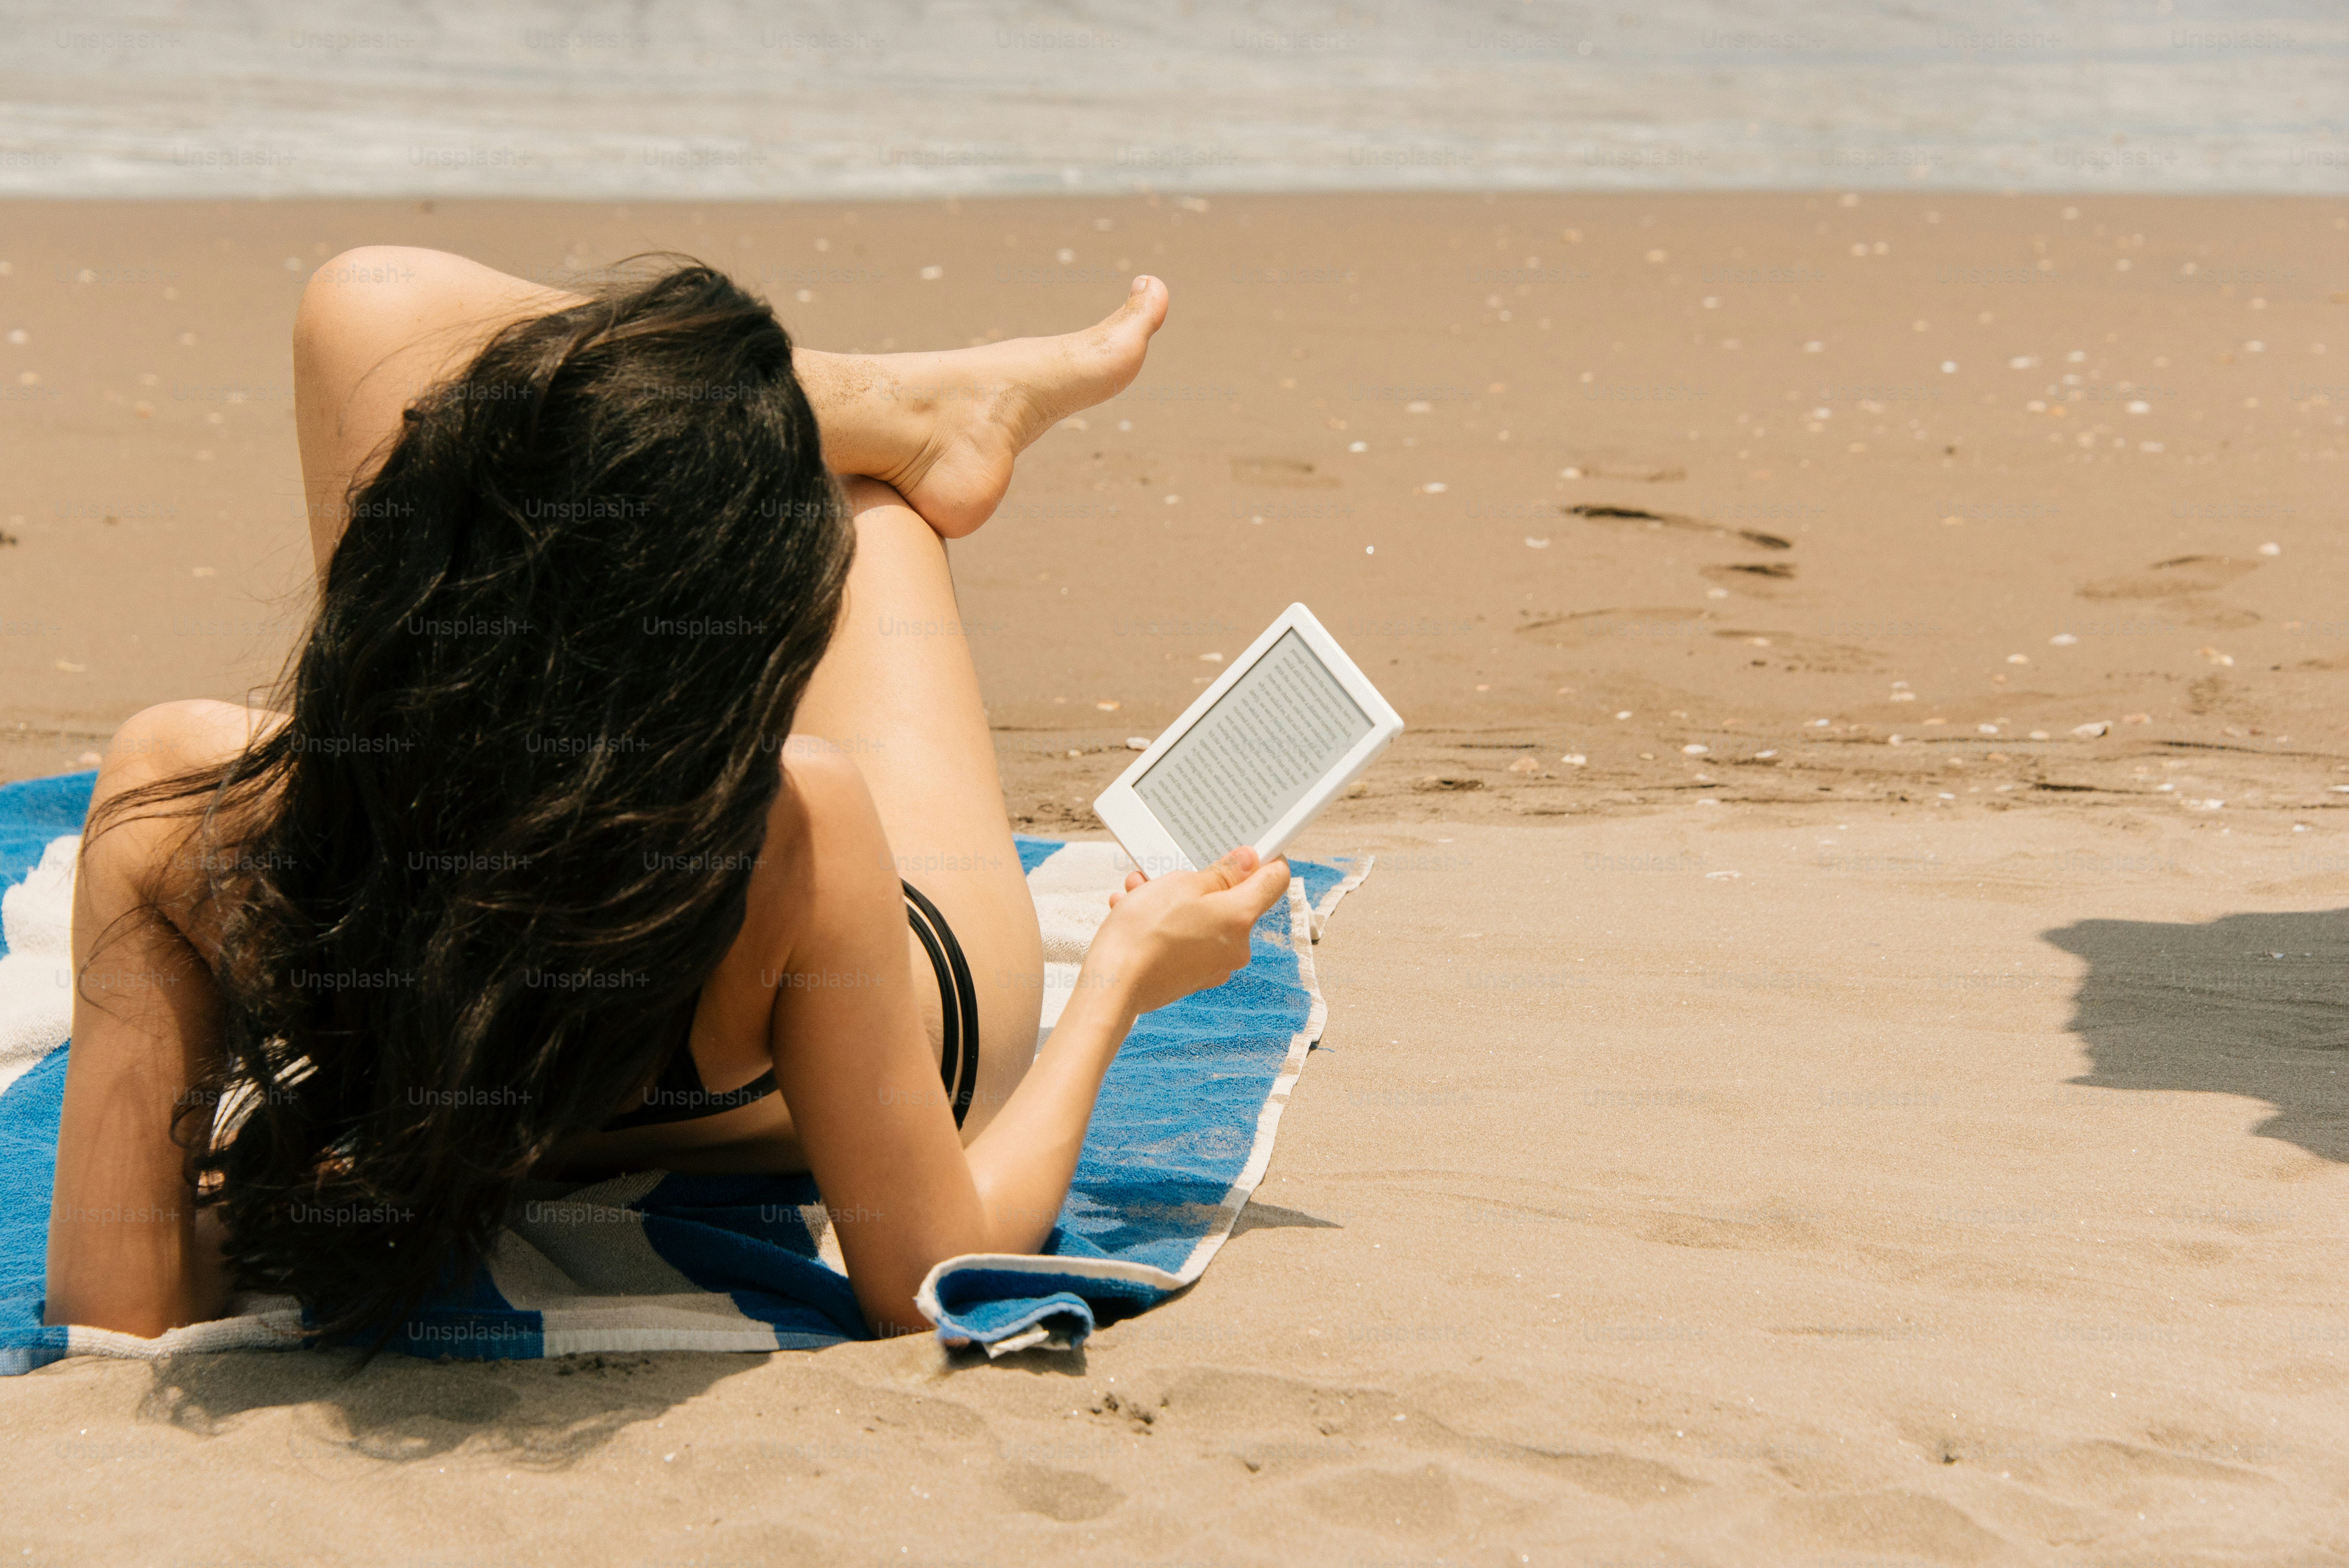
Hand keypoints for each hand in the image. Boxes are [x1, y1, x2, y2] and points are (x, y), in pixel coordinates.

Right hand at [1088, 846, 1292, 1015]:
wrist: (1112, 986)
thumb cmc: (1144, 932)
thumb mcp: (1181, 885)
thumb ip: (1220, 872)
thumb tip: (1249, 860)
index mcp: (1241, 918)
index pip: (1274, 879)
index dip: (1264, 858)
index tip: (1244, 848)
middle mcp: (1236, 946)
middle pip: (1231, 900)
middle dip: (1197, 880)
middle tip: (1167, 869)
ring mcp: (1215, 965)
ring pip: (1202, 919)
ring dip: (1172, 900)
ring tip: (1138, 889)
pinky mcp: (1192, 978)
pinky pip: (1187, 940)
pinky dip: (1166, 925)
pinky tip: (1134, 912)